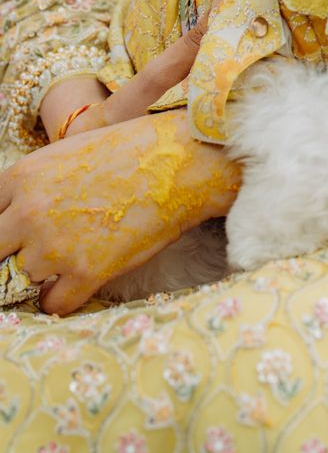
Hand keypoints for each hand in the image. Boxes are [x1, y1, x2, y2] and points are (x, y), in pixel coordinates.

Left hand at [4, 9, 240, 314]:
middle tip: (37, 251)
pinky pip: (53, 304)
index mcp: (22, 176)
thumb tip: (25, 211)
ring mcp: (54, 245)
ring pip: (23, 279)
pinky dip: (65, 297)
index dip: (4, 225)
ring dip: (43, 274)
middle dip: (9, 256)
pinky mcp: (85, 272)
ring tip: (72, 255)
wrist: (184, 159)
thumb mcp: (72, 150)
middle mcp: (30, 213)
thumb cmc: (133, 147)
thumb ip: (35, 185)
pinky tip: (84, 277)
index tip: (17, 231)